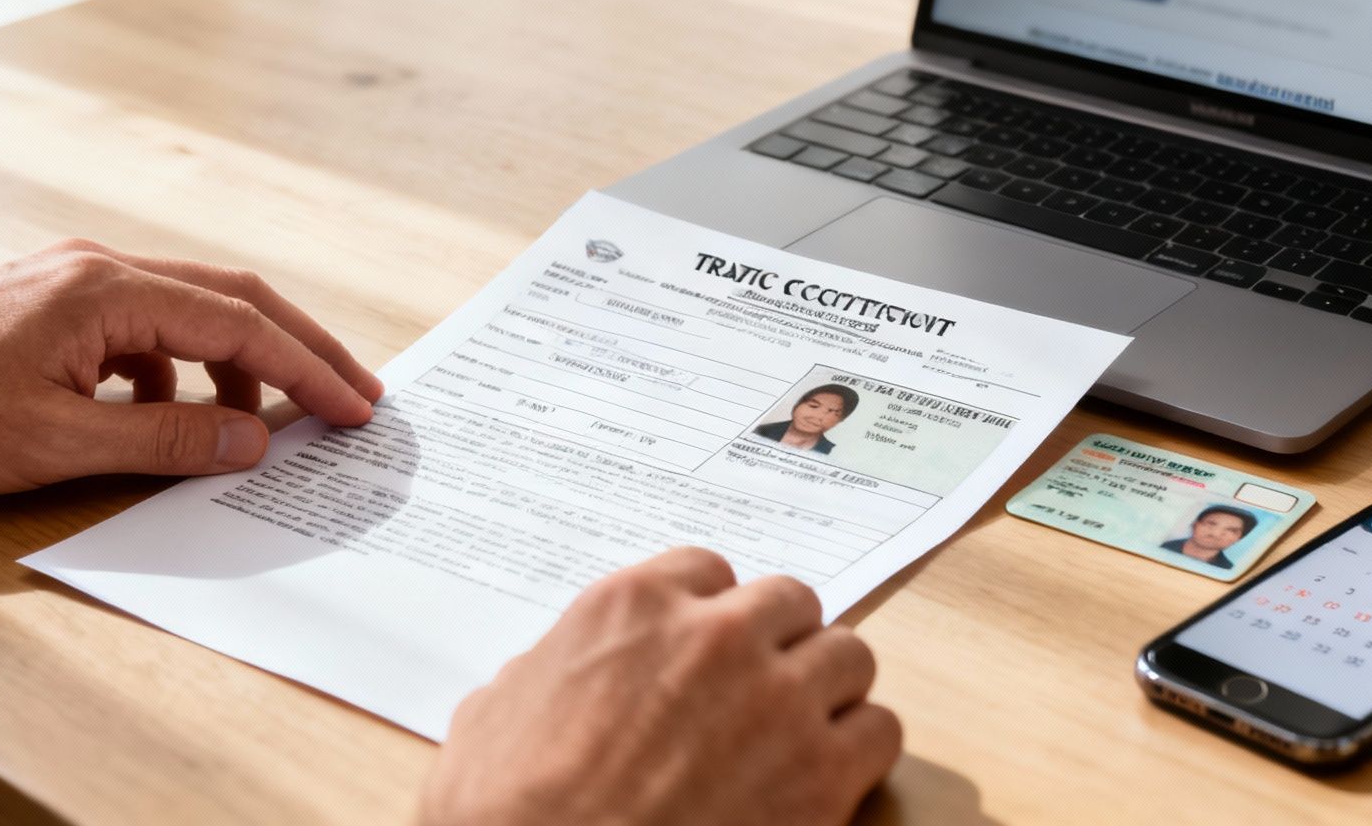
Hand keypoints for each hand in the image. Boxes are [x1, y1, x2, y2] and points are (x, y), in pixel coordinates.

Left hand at [0, 239, 382, 514]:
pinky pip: (149, 327)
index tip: (354, 407)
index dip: (305, 368)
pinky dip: (182, 369)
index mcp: (107, 291)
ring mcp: (79, 281)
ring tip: (263, 423)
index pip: (238, 324)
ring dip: (240, 363)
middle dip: (299, 348)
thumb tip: (252, 438)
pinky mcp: (60, 303)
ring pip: (193, 310)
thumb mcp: (57, 443)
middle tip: (354, 394)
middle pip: (233, 298)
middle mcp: (101, 268)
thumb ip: (165, 439)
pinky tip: (170, 417)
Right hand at [421, 548, 901, 825]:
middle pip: (790, 602)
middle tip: (760, 691)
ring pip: (848, 655)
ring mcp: (776, 699)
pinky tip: (830, 778)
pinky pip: (879, 729)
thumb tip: (546, 677)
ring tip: (803, 732)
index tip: (706, 648)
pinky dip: (861, 751)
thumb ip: (543, 673)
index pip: (708, 570)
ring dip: (828, 690)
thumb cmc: (504, 814)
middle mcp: (715, 635)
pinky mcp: (820, 772)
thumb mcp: (492, 715)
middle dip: (778, 643)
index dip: (709, 615)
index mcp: (633, 606)